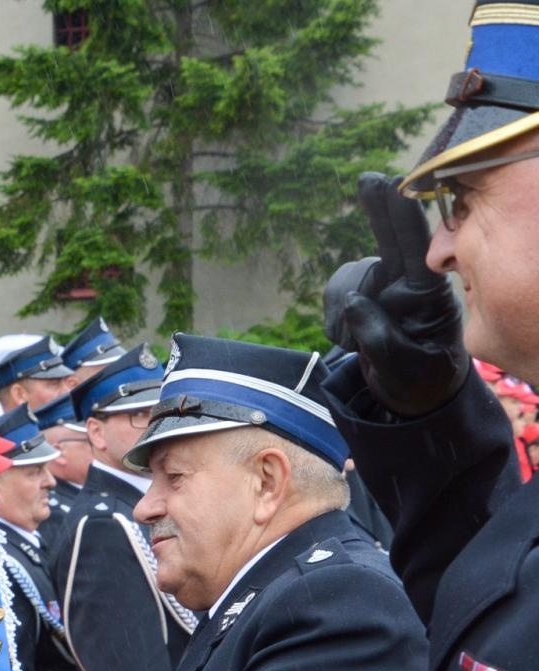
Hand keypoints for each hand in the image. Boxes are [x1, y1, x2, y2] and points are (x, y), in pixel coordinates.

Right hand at [322, 172, 466, 416]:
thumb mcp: (403, 369)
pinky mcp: (360, 298)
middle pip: (390, 240)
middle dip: (381, 209)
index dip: (405, 215)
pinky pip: (336, 293)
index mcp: (429, 296)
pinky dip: (334, 315)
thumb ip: (379, 337)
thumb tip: (353, 301)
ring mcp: (382, 289)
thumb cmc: (418, 382)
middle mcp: (407, 285)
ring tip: (354, 342)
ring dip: (342, 309)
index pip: (418, 249)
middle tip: (370, 179)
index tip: (397, 185)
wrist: (408, 397)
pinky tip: (348, 335)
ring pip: (350, 278)